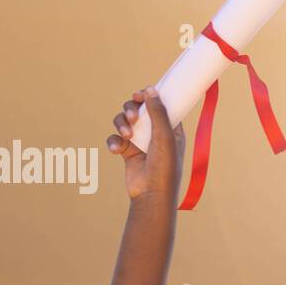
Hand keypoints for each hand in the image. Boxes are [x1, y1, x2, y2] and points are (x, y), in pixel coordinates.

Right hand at [106, 87, 186, 204]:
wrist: (151, 195)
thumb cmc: (164, 168)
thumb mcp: (165, 137)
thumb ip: (158, 113)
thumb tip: (151, 89)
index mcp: (170, 128)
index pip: (160, 104)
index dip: (149, 96)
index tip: (140, 95)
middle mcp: (155, 132)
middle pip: (138, 108)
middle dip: (131, 109)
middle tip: (132, 117)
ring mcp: (140, 141)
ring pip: (123, 121)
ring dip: (121, 124)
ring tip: (126, 136)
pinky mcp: (127, 151)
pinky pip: (115, 138)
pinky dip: (114, 141)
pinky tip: (117, 150)